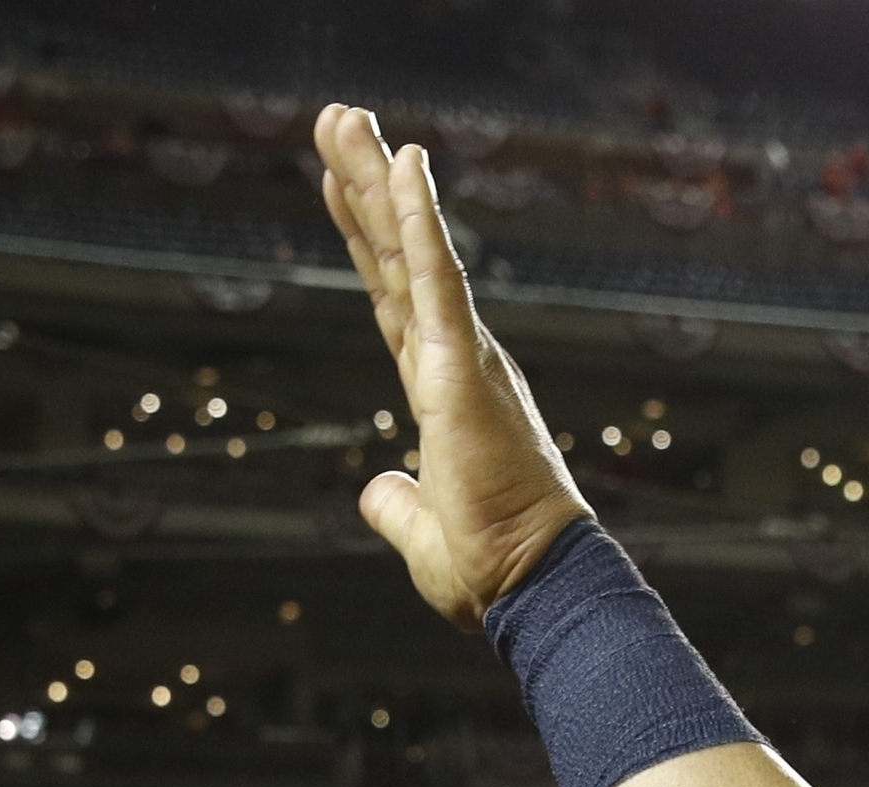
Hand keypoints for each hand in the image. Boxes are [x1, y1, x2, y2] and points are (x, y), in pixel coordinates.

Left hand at [312, 103, 591, 627]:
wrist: (533, 587)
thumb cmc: (491, 569)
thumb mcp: (421, 536)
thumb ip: (396, 504)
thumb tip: (375, 489)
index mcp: (446, 392)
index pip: (395, 301)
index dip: (367, 241)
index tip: (342, 186)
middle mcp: (458, 359)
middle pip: (397, 258)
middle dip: (365, 186)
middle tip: (335, 119)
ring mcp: (464, 357)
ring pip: (410, 251)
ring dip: (377, 181)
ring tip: (341, 117)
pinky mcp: (465, 367)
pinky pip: (436, 278)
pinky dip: (419, 219)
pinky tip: (404, 163)